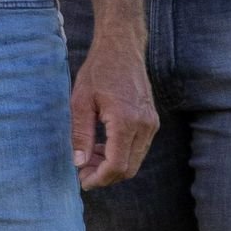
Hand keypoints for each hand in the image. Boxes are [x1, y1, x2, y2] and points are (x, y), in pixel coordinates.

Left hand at [69, 25, 157, 188]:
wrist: (122, 49)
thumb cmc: (98, 71)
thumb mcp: (80, 101)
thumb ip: (80, 134)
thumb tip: (78, 162)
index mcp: (127, 122)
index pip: (117, 165)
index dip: (100, 178)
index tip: (83, 182)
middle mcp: (145, 126)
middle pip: (129, 168)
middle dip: (105, 176)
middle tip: (82, 173)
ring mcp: (151, 124)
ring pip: (134, 160)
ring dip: (112, 166)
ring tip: (87, 159)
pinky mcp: (151, 121)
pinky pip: (138, 148)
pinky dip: (120, 154)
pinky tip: (100, 147)